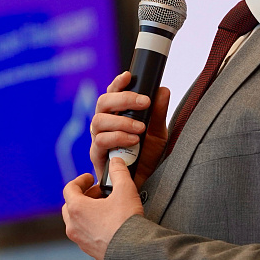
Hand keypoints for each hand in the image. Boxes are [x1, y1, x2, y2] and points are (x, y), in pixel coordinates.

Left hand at [62, 157, 144, 259]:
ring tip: (105, 207)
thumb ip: (119, 172)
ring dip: (87, 211)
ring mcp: (79, 239)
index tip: (91, 178)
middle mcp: (73, 225)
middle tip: (100, 192)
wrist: (133, 252)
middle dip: (84, 196)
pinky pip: (84, 233)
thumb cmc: (126, 222)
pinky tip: (108, 223)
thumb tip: (116, 161)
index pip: (69, 188)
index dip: (80, 180)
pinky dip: (91, 224)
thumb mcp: (125, 189)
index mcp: (77, 208)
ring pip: (76, 221)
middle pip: (70, 205)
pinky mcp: (88, 250)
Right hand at [89, 71, 170, 185]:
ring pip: (99, 120)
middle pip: (102, 102)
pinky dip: (118, 138)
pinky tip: (133, 141)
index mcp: (117, 115)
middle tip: (144, 102)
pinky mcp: (97, 155)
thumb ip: (158, 113)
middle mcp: (105, 124)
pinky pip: (101, 141)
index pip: (112, 93)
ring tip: (140, 128)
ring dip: (122, 121)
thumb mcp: (158, 134)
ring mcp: (99, 139)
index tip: (128, 76)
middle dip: (123, 99)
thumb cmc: (148, 157)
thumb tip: (163, 90)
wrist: (144, 184)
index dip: (117, 83)